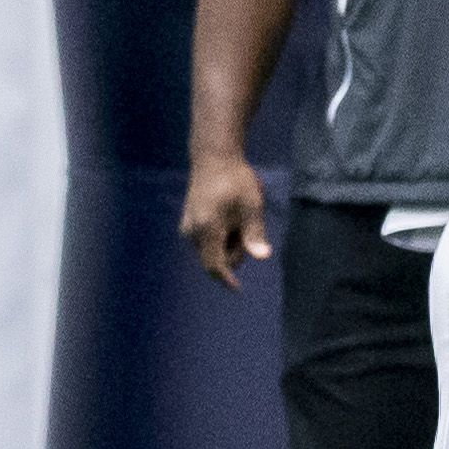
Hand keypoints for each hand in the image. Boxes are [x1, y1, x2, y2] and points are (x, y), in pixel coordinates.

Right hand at [181, 155, 271, 288]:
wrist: (213, 158)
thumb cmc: (236, 180)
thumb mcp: (252, 205)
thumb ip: (254, 233)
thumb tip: (262, 257)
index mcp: (206, 229)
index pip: (214, 265)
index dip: (226, 279)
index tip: (238, 289)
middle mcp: (191, 232)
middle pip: (215, 258)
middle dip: (233, 251)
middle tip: (246, 226)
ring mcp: (187, 228)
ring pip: (211, 250)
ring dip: (227, 243)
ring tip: (236, 218)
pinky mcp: (187, 224)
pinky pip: (206, 241)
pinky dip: (219, 237)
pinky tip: (227, 217)